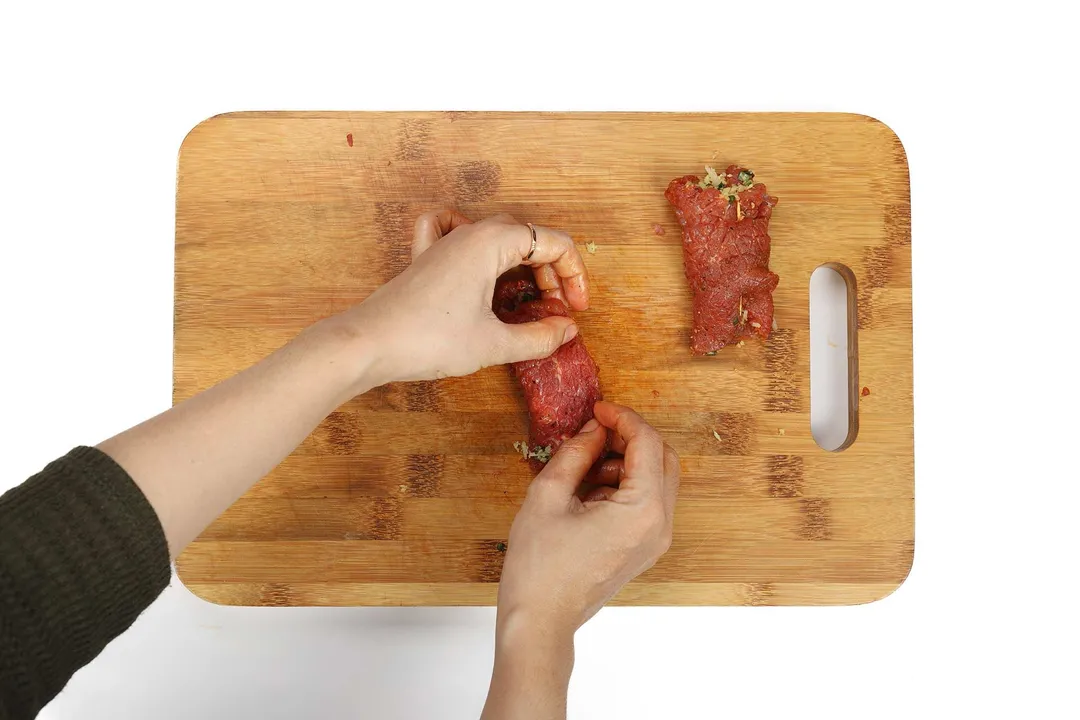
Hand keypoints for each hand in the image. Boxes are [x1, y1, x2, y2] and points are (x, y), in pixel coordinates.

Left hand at [342, 210, 589, 385]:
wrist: (369, 344)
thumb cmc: (429, 339)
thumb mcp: (494, 343)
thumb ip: (539, 337)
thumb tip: (566, 331)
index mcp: (492, 241)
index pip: (554, 244)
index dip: (574, 276)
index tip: (576, 311)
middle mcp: (470, 232)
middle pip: (529, 239)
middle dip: (551, 273)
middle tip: (555, 312)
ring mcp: (445, 243)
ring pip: (499, 238)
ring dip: (522, 266)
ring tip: (528, 302)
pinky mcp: (427, 259)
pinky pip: (457, 234)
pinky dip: (478, 247)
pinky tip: (480, 265)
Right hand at [497, 401, 679, 637]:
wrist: (540, 621)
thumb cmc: (539, 566)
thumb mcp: (548, 495)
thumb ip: (576, 453)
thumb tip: (593, 430)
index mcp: (643, 509)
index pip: (647, 443)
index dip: (622, 418)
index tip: (597, 409)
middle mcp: (660, 525)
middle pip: (663, 458)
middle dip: (630, 437)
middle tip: (595, 430)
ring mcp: (656, 540)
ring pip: (657, 480)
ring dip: (627, 461)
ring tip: (585, 466)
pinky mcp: (645, 548)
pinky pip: (647, 502)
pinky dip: (626, 485)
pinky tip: (590, 490)